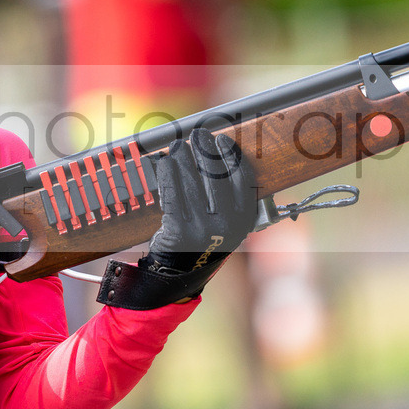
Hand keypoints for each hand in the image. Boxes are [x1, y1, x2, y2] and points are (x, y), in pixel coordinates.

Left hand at [98, 129, 256, 309]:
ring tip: (179, 145)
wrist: (177, 275)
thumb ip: (228, 198)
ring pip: (192, 183)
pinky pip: (171, 194)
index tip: (222, 140)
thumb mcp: (224, 223)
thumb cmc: (200, 240)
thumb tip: (219, 154)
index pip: (242, 180)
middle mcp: (226, 227)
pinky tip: (165, 162)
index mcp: (243, 222)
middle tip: (199, 134)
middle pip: (216, 177)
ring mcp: (202, 231)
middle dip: (206, 151)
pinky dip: (167, 174)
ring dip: (184, 158)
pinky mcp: (178, 233)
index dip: (232, 157)